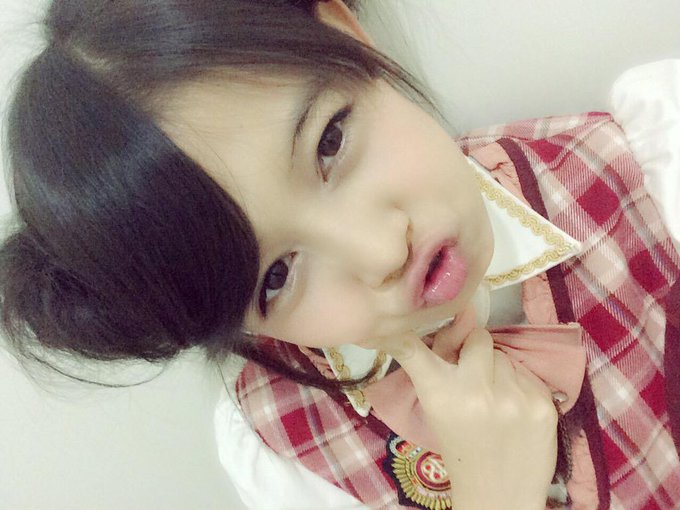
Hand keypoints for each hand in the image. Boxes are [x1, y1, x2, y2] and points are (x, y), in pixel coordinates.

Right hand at [369, 328, 557, 509]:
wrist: (498, 494)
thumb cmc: (461, 449)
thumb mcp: (437, 411)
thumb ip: (439, 369)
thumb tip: (459, 319)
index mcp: (440, 395)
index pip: (415, 352)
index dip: (405, 334)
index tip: (397, 325)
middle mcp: (476, 392)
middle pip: (479, 338)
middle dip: (476, 350)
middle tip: (475, 373)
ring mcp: (513, 397)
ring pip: (506, 355)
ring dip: (500, 370)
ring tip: (496, 398)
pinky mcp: (543, 405)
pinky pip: (528, 374)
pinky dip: (520, 386)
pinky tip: (515, 409)